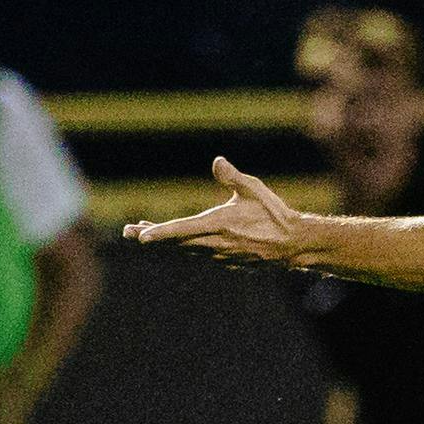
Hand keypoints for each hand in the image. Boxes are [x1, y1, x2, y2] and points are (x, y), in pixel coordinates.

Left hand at [125, 156, 303, 264]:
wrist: (295, 244)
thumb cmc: (275, 213)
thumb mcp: (255, 189)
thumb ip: (233, 177)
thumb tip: (217, 162)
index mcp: (221, 224)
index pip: (183, 229)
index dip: (160, 232)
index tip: (139, 235)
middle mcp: (217, 244)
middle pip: (177, 242)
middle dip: (151, 235)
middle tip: (128, 231)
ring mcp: (222, 256)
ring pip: (186, 249)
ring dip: (166, 241)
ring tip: (145, 232)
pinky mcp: (228, 262)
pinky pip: (200, 255)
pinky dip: (184, 247)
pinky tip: (177, 241)